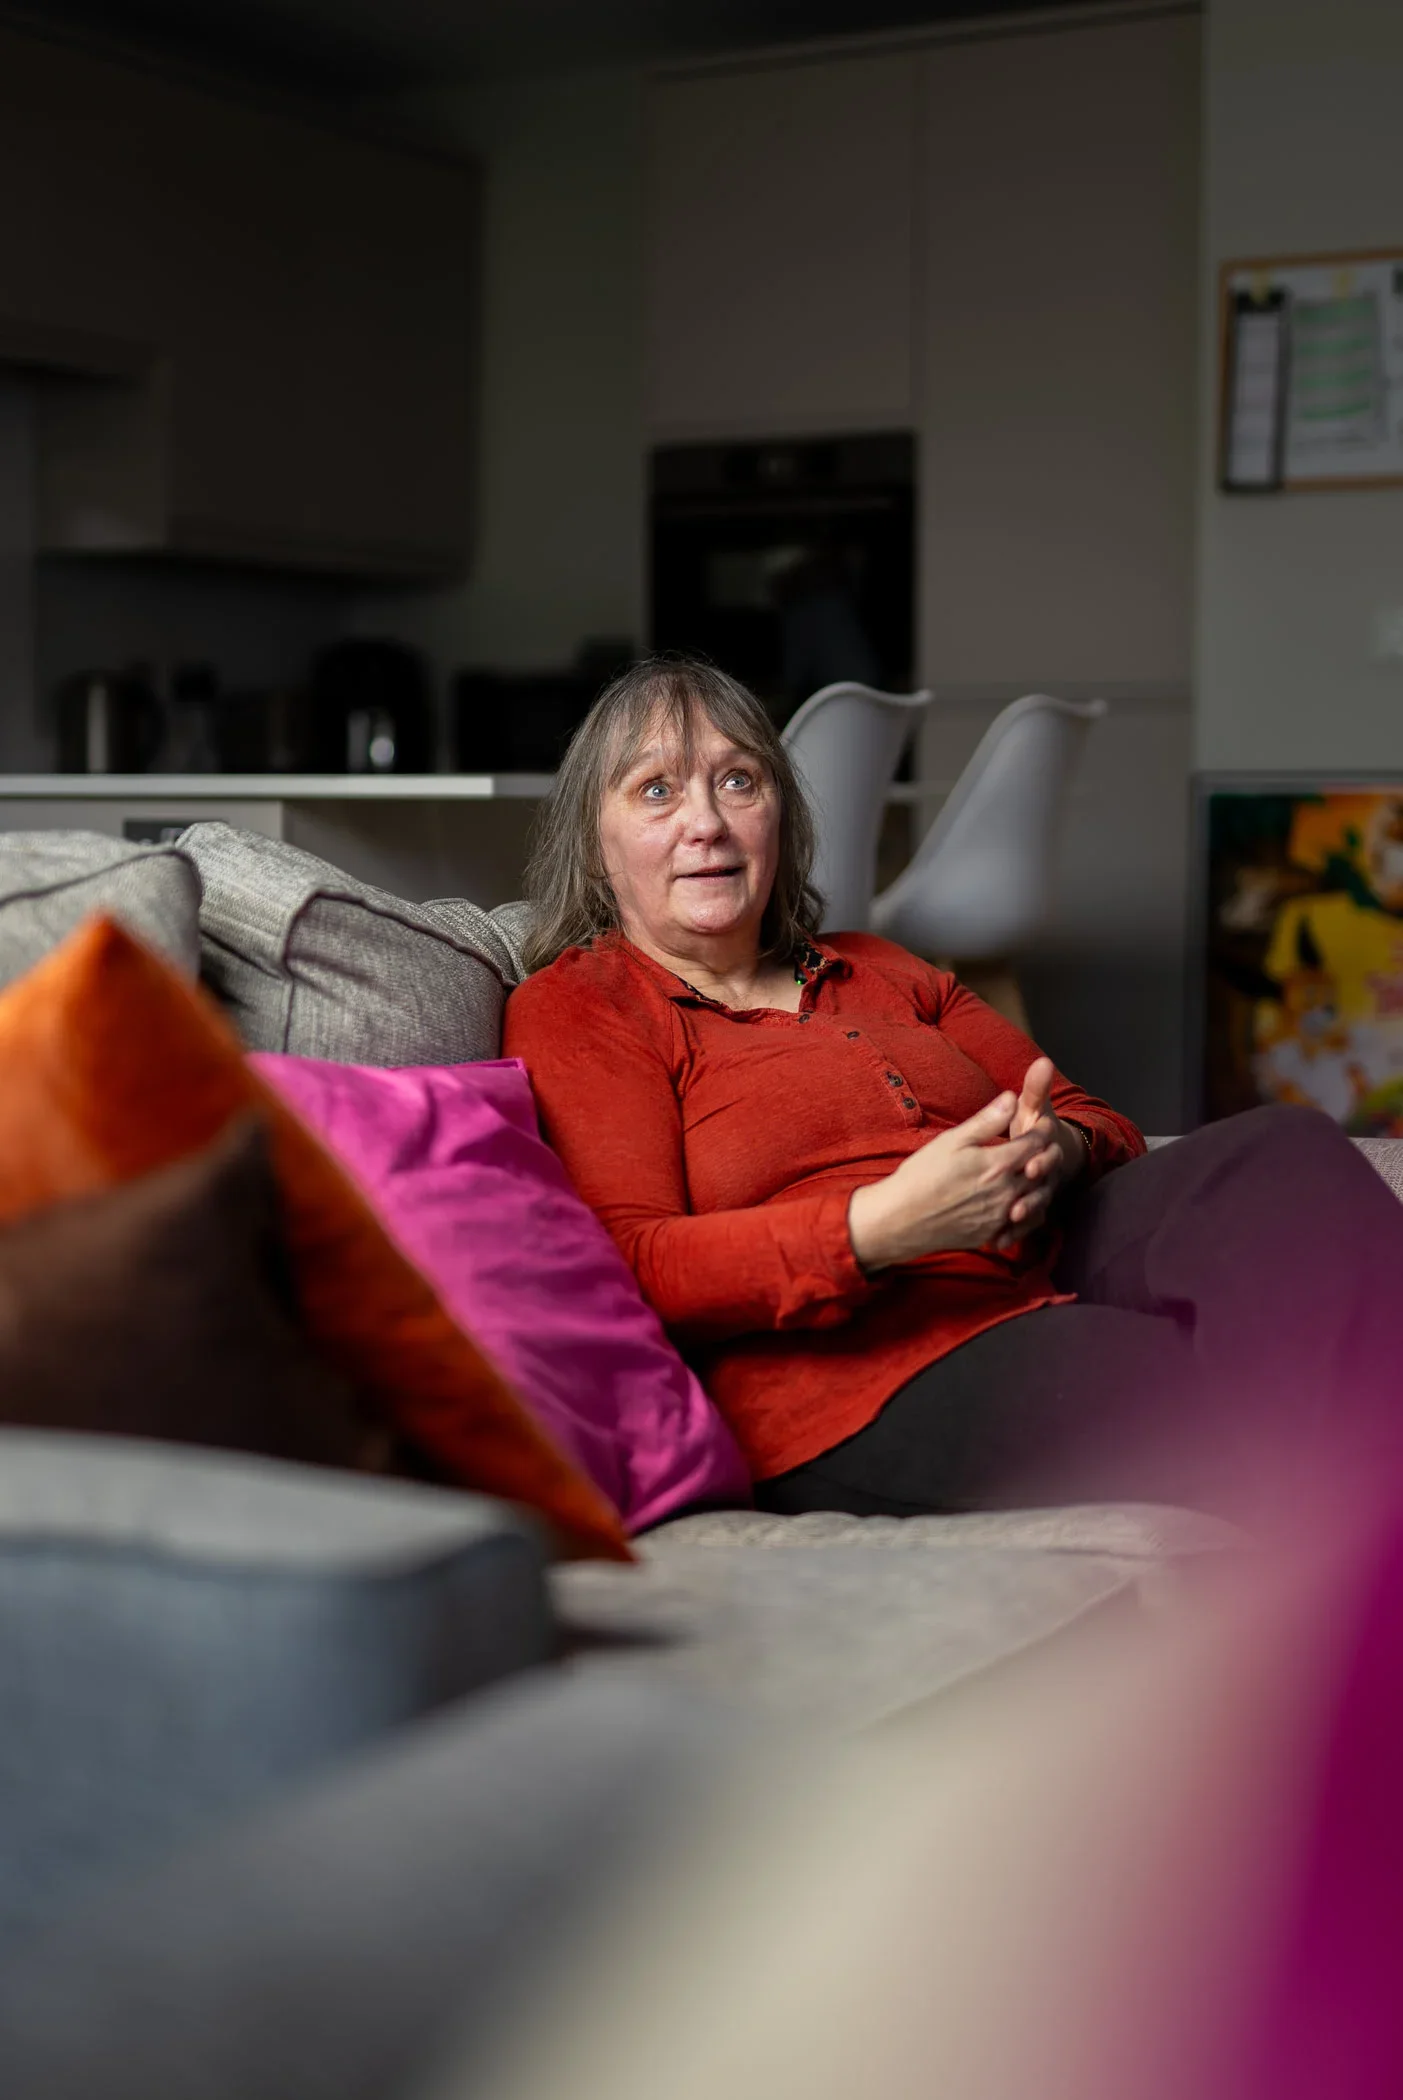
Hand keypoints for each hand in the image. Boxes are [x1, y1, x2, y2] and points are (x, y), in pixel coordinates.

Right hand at [847, 1093, 1046, 1271]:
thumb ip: (987, 1121)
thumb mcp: (952, 1141)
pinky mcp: (992, 1234)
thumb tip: (1012, 1098)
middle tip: (1043, 1145)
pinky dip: (1025, 1208)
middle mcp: (1006, 1192)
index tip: (1043, 1123)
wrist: (900, 1220)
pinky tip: (1016, 1198)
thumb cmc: (921, 1176)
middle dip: (1047, 1155)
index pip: (1036, 1143)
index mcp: (998, 1165)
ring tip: (1032, 1170)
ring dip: (1039, 1182)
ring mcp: (1001, 1216)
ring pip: (1036, 1197)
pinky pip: (1021, 1222)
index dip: (1043, 1130)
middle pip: (1042, 1170)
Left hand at [995, 1056, 1084, 1250]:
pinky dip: (1012, 1235)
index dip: (1039, 1157)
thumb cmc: (1033, 1128)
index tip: (1028, 1162)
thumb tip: (1043, 1061)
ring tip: (1008, 1220)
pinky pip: (1024, 1228)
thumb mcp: (1033, 1108)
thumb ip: (1035, 1090)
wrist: (1042, 1156)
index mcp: (1044, 1146)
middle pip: (1041, 1184)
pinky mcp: (1028, 1212)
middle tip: (1016, 1202)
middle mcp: (1043, 1172)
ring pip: (1034, 1208)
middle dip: (1031, 1192)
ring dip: (1024, 1216)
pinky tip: (997, 1242)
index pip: (1046, 1151)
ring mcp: (1037, 1194)